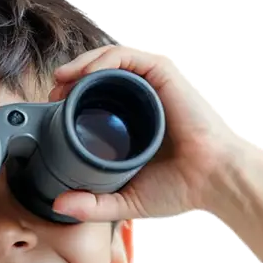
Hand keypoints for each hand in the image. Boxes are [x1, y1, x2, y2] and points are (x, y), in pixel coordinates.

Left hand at [47, 46, 250, 221]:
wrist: (211, 179)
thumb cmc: (177, 188)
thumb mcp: (125, 200)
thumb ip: (93, 205)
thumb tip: (58, 205)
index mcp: (132, 120)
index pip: (95, 99)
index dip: (70, 100)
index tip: (51, 112)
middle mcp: (140, 98)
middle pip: (98, 76)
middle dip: (70, 80)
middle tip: (51, 96)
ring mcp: (151, 85)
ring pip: (109, 61)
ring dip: (81, 65)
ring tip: (61, 80)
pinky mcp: (162, 74)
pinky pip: (128, 57)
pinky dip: (104, 60)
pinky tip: (86, 73)